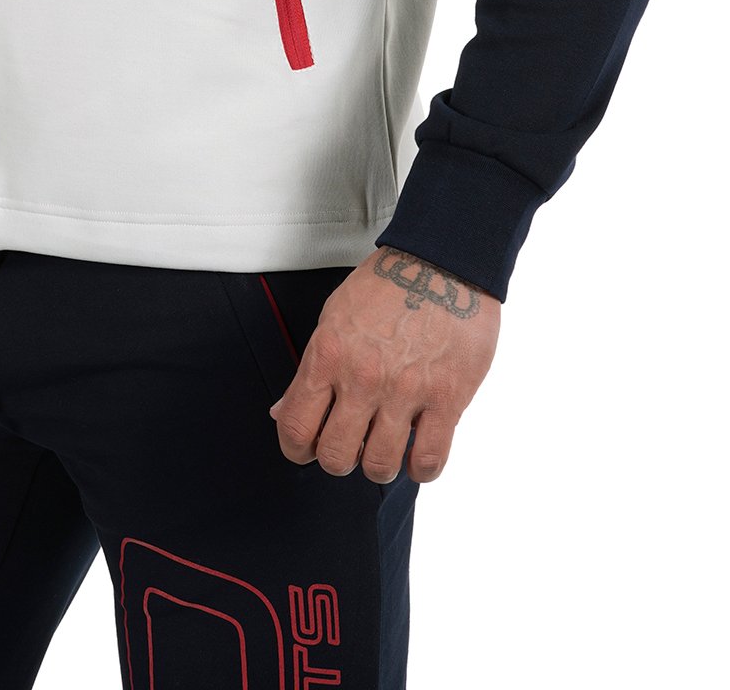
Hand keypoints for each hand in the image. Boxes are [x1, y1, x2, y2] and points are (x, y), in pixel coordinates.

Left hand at [270, 249, 499, 484]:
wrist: (443, 260)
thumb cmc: (387, 285)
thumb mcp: (333, 318)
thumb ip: (310, 370)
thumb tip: (281, 411)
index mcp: (328, 354)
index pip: (295, 427)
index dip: (297, 450)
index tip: (307, 449)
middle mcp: (363, 376)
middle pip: (335, 456)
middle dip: (339, 460)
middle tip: (350, 446)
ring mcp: (406, 390)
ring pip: (379, 466)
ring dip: (379, 465)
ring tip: (385, 448)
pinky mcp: (447, 398)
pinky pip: (430, 460)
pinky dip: (421, 468)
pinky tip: (418, 453)